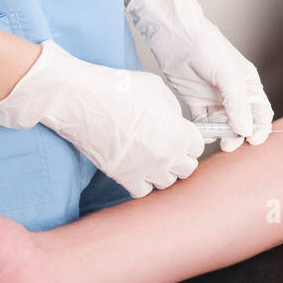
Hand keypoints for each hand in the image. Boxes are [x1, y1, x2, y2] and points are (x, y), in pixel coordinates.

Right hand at [0, 39, 204, 196]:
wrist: (83, 101)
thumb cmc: (117, 90)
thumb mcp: (158, 90)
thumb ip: (174, 111)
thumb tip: (175, 121)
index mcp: (179, 133)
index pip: (198, 147)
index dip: (189, 141)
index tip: (183, 138)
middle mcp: (167, 155)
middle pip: (187, 168)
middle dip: (180, 158)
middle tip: (169, 149)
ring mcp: (147, 170)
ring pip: (167, 182)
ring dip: (162, 172)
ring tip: (151, 159)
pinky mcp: (125, 178)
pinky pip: (143, 192)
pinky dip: (142, 183)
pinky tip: (136, 170)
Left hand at [125, 0, 273, 152]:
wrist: (175, 36)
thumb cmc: (206, 46)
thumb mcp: (228, 74)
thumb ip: (238, 103)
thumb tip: (246, 129)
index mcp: (247, 85)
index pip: (261, 113)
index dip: (260, 128)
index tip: (253, 140)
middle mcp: (233, 94)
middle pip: (242, 123)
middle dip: (239, 136)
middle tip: (229, 144)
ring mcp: (214, 99)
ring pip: (223, 125)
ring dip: (221, 135)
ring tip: (216, 138)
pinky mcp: (196, 101)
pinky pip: (204, 123)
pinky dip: (204, 131)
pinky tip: (201, 131)